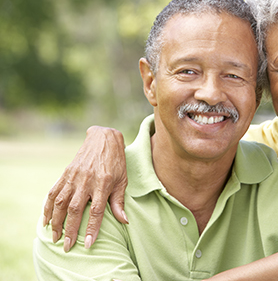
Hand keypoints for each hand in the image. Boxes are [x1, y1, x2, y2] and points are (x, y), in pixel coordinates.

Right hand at [43, 126, 128, 251]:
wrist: (103, 139)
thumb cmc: (116, 161)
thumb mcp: (123, 180)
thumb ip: (119, 201)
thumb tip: (124, 221)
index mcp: (103, 183)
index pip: (96, 210)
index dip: (92, 228)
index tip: (87, 244)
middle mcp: (87, 181)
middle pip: (75, 209)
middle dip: (70, 229)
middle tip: (67, 246)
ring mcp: (74, 177)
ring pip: (60, 202)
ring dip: (56, 221)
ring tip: (55, 237)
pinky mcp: (66, 173)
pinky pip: (53, 192)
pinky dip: (48, 206)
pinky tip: (46, 219)